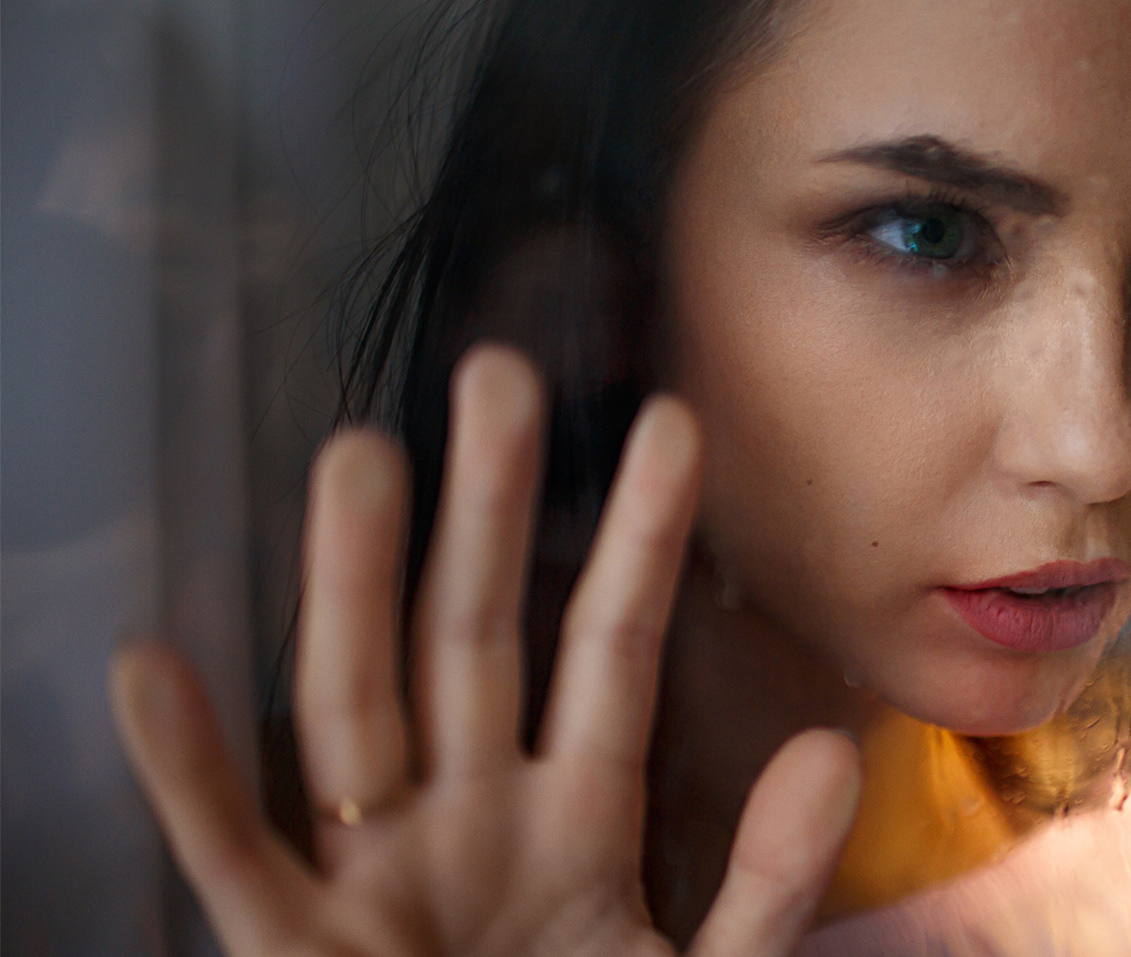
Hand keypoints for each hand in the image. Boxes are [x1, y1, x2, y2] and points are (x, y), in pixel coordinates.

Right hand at [110, 345, 860, 956]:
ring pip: (355, 703)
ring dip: (349, 585)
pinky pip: (232, 853)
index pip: (611, 650)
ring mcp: (374, 875)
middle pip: (473, 639)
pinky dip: (188, 769)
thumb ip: (767, 875)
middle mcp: (467, 818)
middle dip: (486, 512)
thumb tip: (833, 745)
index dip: (639, 540)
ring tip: (359, 452)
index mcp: (573, 820)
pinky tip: (157, 662)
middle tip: (501, 371)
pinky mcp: (294, 951)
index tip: (672, 422)